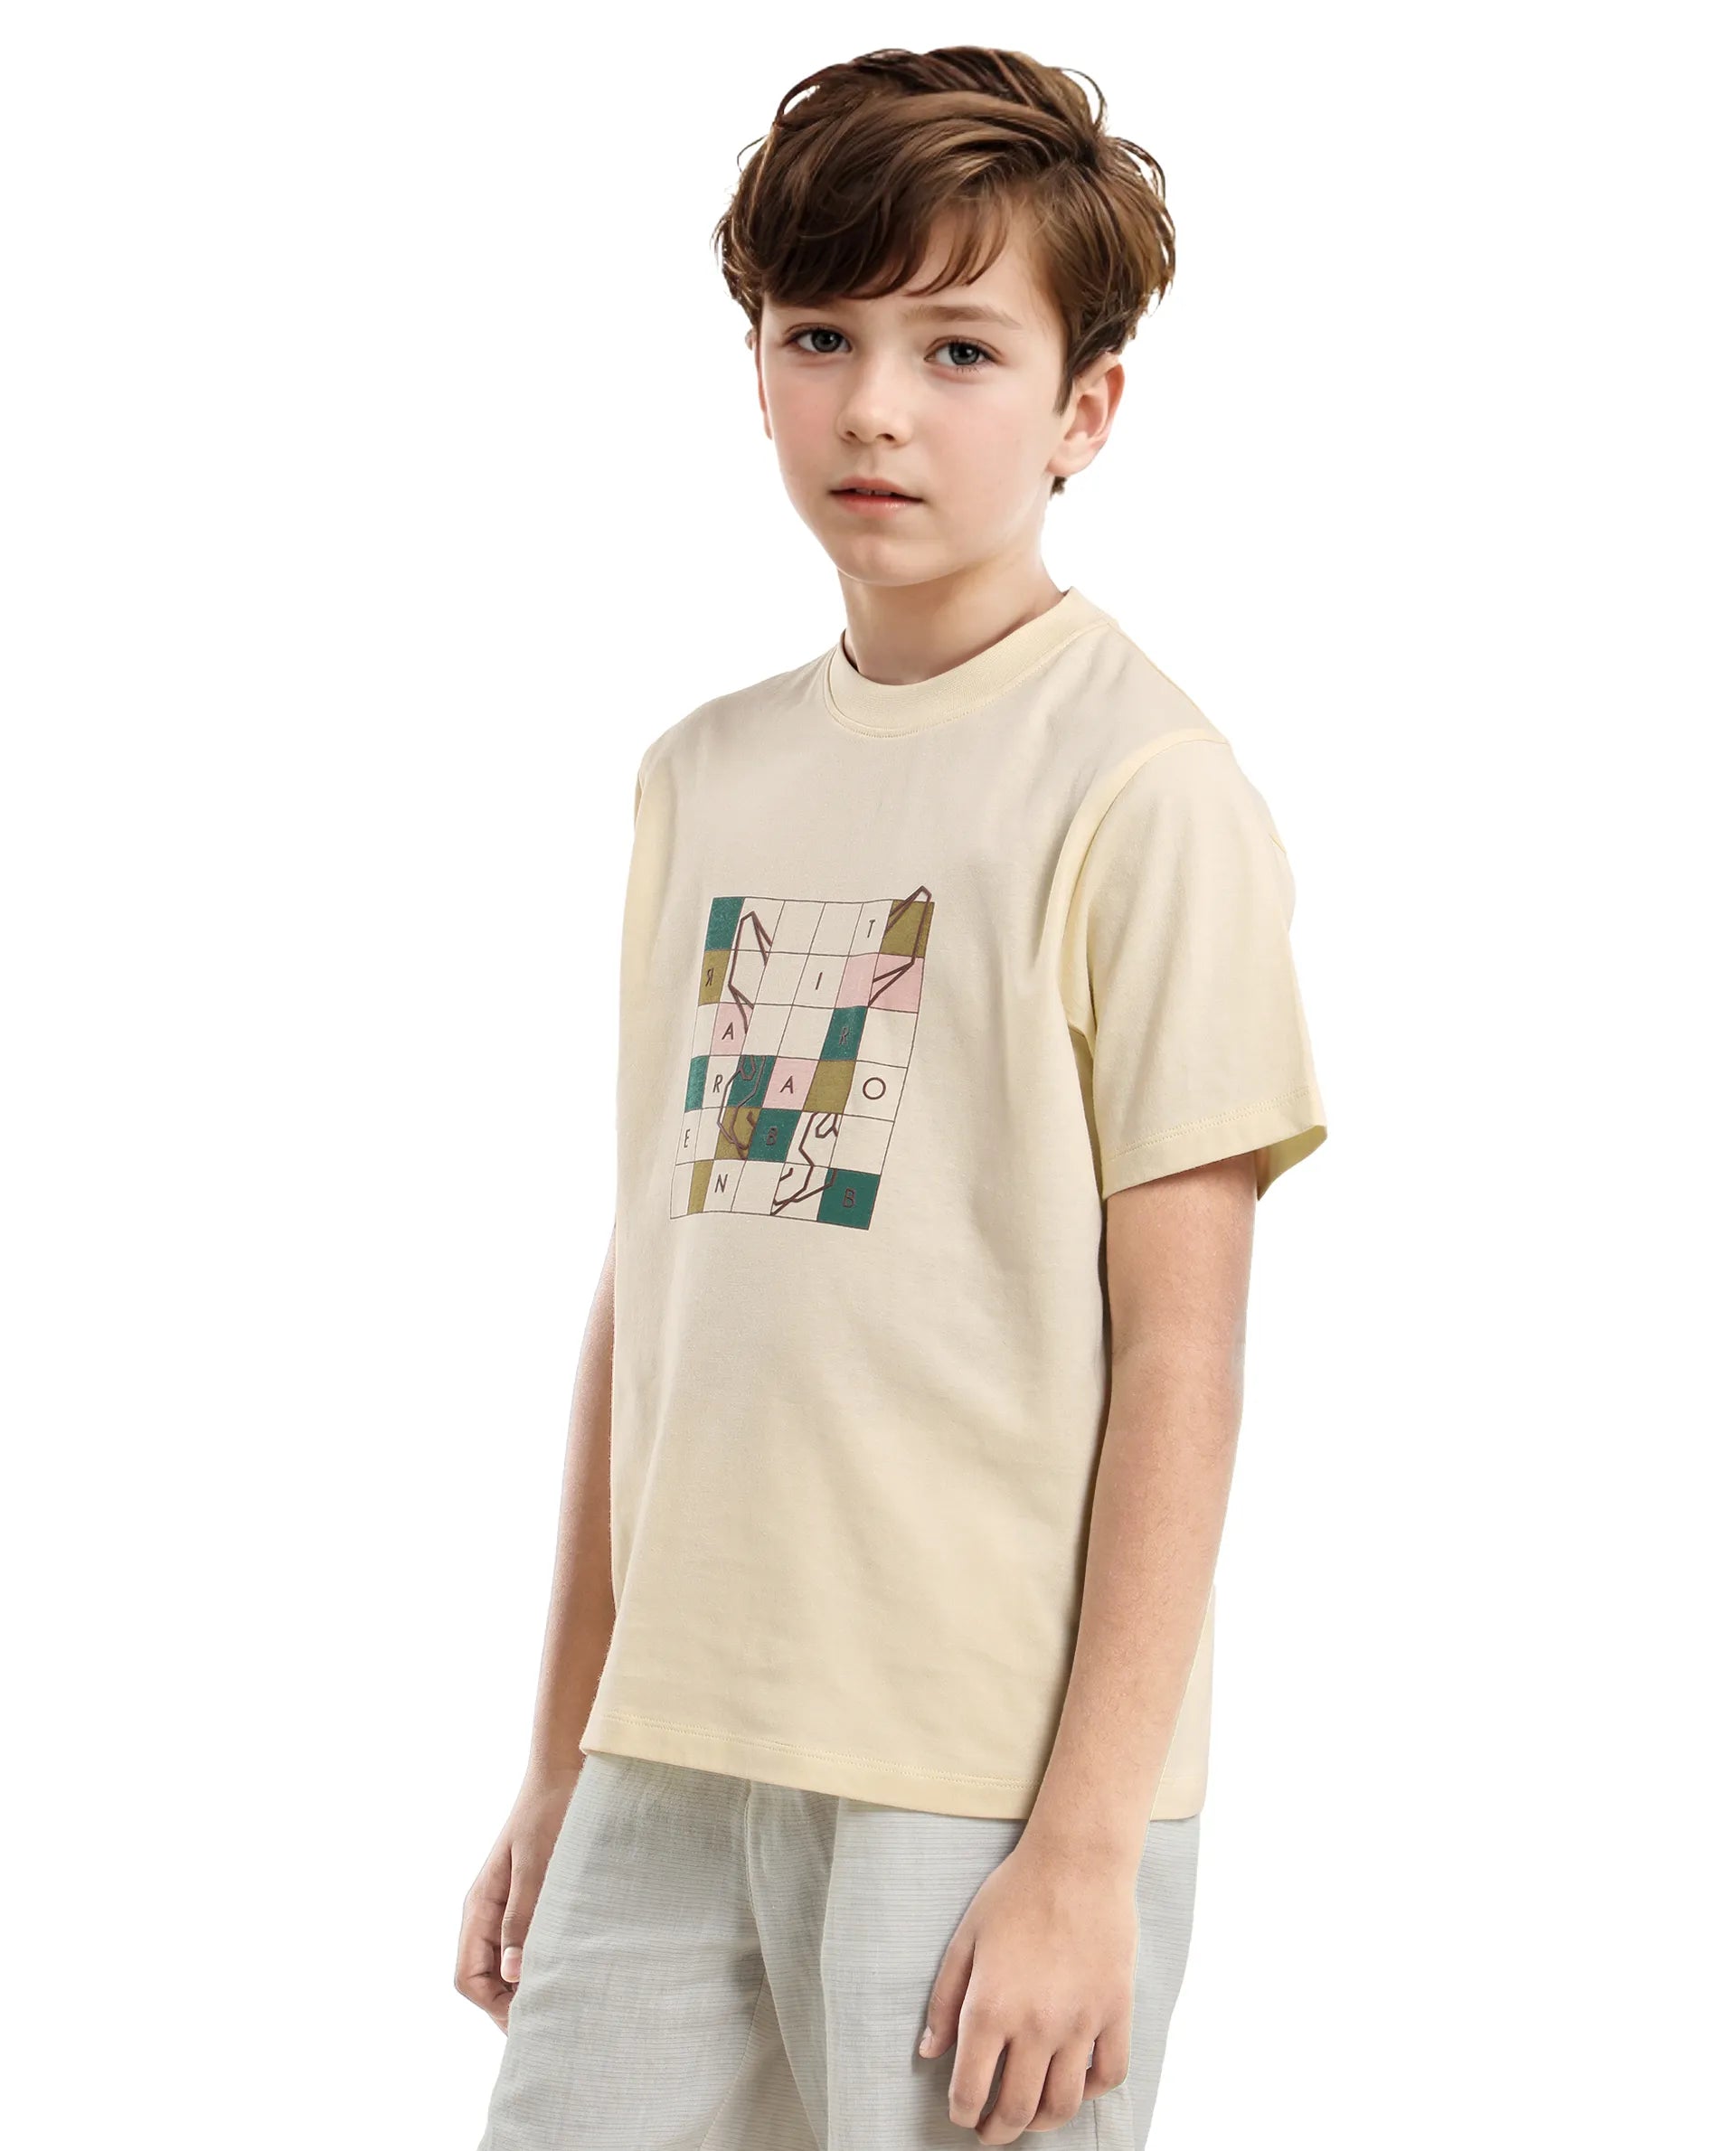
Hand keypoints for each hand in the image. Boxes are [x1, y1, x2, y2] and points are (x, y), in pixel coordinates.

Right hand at [454, 1769, 580, 2030]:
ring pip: (505, 1965)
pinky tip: (569, 1965)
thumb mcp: (537, 1864)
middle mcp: (487, 1913)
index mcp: (480, 1907)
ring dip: (527, 1984)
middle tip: (554, 2018)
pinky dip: (540, 1962)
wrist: (564, 1773)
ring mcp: (506, 1908)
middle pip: (485, 1979)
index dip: (494, 2006)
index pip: (469, 1977)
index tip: (531, 2020)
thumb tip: (513, 1973)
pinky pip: (524, 1944)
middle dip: (511, 2004)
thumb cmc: (550, 1812)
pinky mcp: (528, 1901)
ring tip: (565, 1995)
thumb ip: (523, 1915)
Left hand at [917, 1837, 1138, 2141]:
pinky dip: (1091, 2091)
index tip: (962, 2113)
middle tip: (991, 2131)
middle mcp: (1036, 2025)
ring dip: (1043, 2122)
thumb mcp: (965, 1939)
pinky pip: (1109, 2074)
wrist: (1077, 1861)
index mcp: (991, 2008)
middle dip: (999, 2130)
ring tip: (1030, 2118)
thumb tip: (929, 2053)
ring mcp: (1081, 2022)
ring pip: (1064, 2104)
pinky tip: (1074, 2085)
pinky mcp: (1116, 2012)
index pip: (972, 2089)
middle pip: (1018, 2109)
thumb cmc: (1015, 1894)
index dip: (963, 2112)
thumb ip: (944, 2001)